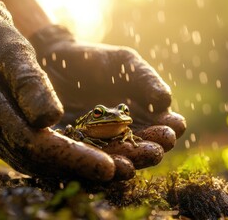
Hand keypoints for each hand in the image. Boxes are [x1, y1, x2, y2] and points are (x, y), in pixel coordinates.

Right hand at [0, 0, 119, 180]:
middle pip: (37, 160)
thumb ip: (30, 85)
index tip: (108, 166)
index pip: (34, 143)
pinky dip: (59, 160)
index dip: (72, 157)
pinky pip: (31, 155)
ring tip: (112, 170)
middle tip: (121, 172)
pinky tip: (85, 160)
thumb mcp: (14, 53)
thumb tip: (49, 119)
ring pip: (35, 163)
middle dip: (80, 168)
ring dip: (73, 169)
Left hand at [29, 25, 186, 171]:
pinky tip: (100, 167)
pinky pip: (87, 159)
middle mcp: (125, 133)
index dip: (168, 129)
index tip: (171, 129)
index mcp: (144, 114)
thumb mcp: (124, 63)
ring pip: (116, 158)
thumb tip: (166, 101)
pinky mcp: (77, 148)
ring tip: (130, 166)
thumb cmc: (96, 60)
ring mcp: (101, 143)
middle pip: (142, 147)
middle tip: (155, 152)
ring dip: (125, 163)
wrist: (55, 60)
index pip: (161, 126)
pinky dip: (94, 164)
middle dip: (149, 151)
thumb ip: (146, 79)